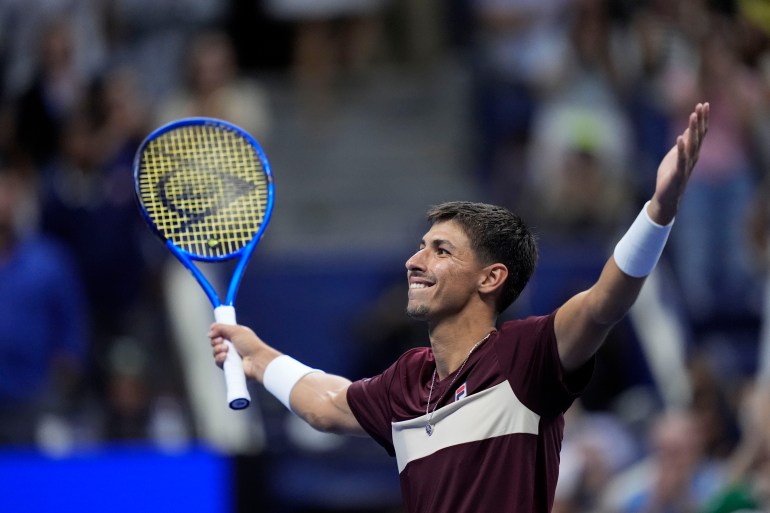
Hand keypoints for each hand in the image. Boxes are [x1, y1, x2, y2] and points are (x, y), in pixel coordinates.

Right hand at [209, 323, 276, 380]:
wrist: (257, 361)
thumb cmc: (251, 345)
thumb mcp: (236, 330)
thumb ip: (221, 327)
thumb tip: (211, 330)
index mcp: (236, 334)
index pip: (220, 332)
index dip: (216, 333)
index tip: (215, 333)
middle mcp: (233, 344)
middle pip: (215, 342)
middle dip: (216, 341)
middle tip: (222, 341)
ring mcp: (230, 355)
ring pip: (215, 352)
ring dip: (217, 349)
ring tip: (226, 350)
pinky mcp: (229, 365)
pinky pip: (218, 361)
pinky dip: (219, 358)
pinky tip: (225, 357)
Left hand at [648, 102, 709, 224]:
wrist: (666, 198)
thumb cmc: (670, 177)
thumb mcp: (675, 156)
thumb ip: (683, 144)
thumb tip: (687, 131)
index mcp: (691, 152)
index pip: (699, 132)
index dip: (702, 119)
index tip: (704, 104)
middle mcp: (692, 157)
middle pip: (698, 135)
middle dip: (700, 120)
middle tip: (702, 105)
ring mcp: (686, 165)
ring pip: (692, 145)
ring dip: (692, 130)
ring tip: (692, 115)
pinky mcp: (677, 173)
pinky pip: (680, 160)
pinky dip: (681, 149)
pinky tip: (680, 138)